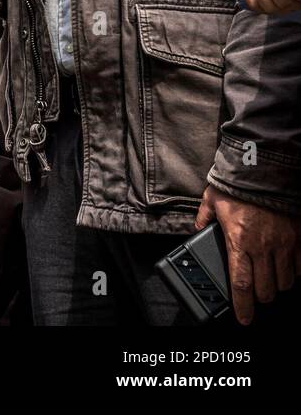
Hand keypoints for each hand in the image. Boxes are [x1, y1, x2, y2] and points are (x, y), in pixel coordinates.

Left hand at [196, 185, 300, 324]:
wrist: (266, 170)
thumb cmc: (238, 185)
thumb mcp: (212, 200)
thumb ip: (204, 217)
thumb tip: (198, 228)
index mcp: (239, 241)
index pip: (241, 284)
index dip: (243, 306)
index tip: (244, 319)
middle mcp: (263, 247)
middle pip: (266, 288)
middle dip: (261, 297)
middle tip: (256, 296)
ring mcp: (284, 244)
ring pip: (285, 280)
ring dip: (277, 285)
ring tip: (270, 281)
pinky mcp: (299, 238)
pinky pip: (300, 266)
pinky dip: (294, 271)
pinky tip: (286, 267)